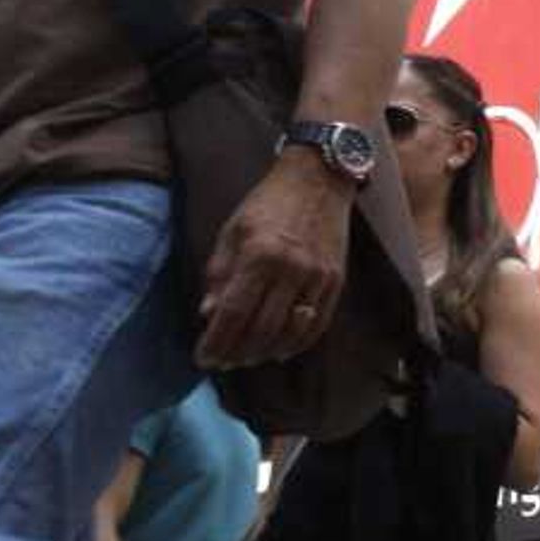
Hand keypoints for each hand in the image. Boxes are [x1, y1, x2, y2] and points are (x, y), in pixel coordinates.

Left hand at [196, 158, 351, 368]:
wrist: (318, 179)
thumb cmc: (268, 203)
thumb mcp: (233, 230)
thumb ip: (220, 273)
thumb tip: (209, 314)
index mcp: (259, 254)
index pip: (234, 312)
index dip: (216, 342)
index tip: (203, 358)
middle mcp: (291, 268)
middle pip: (261, 329)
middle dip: (237, 353)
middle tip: (223, 361)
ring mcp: (317, 277)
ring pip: (290, 333)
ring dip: (265, 353)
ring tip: (247, 358)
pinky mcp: (336, 281)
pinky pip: (317, 325)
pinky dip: (297, 344)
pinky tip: (280, 350)